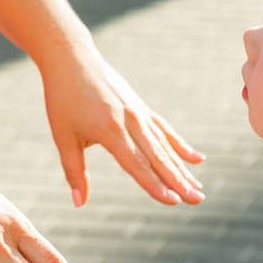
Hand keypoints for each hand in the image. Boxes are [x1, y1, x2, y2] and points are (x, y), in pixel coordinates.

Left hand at [39, 42, 205, 207]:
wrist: (72, 58)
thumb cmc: (62, 99)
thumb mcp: (63, 137)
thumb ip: (74, 172)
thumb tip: (78, 203)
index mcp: (111, 131)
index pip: (137, 165)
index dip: (155, 185)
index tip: (173, 202)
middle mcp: (131, 122)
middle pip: (159, 158)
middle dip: (179, 182)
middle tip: (198, 200)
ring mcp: (140, 114)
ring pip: (166, 147)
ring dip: (183, 169)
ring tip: (199, 188)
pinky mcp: (142, 107)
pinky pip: (165, 130)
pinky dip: (181, 146)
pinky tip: (197, 159)